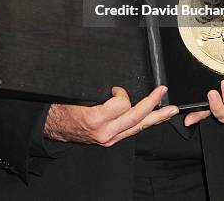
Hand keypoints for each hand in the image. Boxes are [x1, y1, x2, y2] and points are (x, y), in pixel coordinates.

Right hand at [44, 85, 178, 145]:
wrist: (53, 126)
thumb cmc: (62, 108)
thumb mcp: (77, 94)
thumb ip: (97, 91)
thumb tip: (115, 83)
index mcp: (95, 120)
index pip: (122, 104)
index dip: (122, 93)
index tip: (116, 88)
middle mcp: (105, 132)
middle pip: (136, 117)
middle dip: (153, 104)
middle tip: (163, 92)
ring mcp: (109, 139)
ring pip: (138, 127)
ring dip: (155, 117)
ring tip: (169, 110)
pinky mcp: (110, 140)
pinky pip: (131, 131)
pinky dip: (144, 123)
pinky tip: (153, 117)